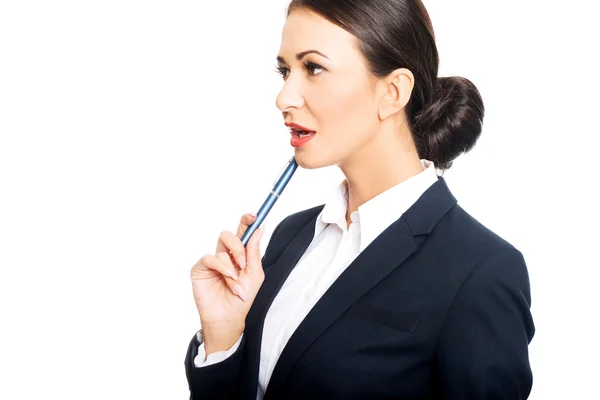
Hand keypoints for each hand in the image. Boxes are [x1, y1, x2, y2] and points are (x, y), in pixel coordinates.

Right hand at [190, 213, 265, 333]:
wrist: (229, 318)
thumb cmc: (243, 299)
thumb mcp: (255, 275)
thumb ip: (254, 252)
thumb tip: (258, 230)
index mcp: (240, 255)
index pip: (242, 233)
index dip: (246, 221)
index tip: (254, 215)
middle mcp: (225, 255)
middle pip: (228, 235)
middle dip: (238, 245)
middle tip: (244, 262)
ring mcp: (212, 261)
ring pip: (221, 247)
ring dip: (233, 266)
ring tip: (237, 283)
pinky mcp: (200, 268)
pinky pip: (210, 258)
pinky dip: (222, 267)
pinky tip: (228, 278)